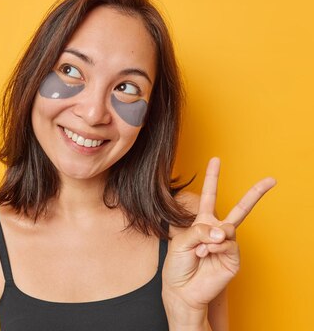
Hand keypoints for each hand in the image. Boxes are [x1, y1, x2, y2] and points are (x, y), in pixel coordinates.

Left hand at [162, 157, 275, 313]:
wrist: (182, 289)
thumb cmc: (178, 265)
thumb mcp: (181, 241)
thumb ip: (200, 231)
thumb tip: (224, 232)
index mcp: (202, 223)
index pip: (209, 196)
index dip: (212, 178)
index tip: (216, 159)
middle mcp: (217, 231)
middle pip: (241, 209)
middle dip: (256, 193)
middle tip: (272, 180)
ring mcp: (228, 244)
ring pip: (227, 229)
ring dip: (210, 239)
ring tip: (200, 251)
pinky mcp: (234, 258)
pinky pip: (228, 244)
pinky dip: (215, 248)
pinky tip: (206, 255)